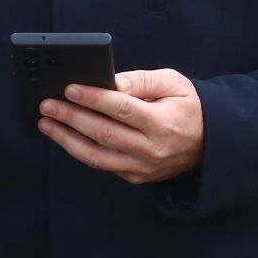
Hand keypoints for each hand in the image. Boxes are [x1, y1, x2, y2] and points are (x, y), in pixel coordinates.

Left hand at [38, 68, 204, 184]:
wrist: (210, 143)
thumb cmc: (189, 107)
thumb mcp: (175, 83)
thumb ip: (143, 80)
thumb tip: (113, 82)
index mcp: (163, 123)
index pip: (122, 110)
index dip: (94, 99)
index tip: (70, 89)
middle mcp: (151, 149)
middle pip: (104, 133)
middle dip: (71, 118)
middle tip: (47, 105)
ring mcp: (142, 168)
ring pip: (97, 156)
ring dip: (67, 139)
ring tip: (46, 123)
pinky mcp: (135, 177)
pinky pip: (103, 165)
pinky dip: (81, 151)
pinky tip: (65, 136)